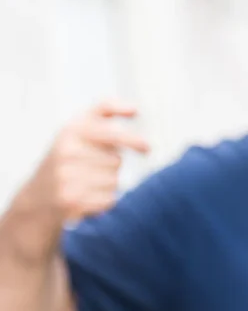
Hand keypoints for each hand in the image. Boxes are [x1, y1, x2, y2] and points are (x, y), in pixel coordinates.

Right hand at [32, 101, 149, 222]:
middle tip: (89, 168)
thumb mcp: (79, 128)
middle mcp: (67, 150)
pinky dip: (103, 200)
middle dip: (110, 165)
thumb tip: (134, 109)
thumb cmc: (69, 157)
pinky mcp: (70, 200)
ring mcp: (66, 175)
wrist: (38, 196)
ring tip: (85, 182)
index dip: (131, 139)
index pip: (109, 131)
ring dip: (107, 184)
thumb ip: (105, 111)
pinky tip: (86, 197)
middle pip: (116, 160)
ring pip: (113, 180)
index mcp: (71, 129)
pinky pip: (109, 199)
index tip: (147, 148)